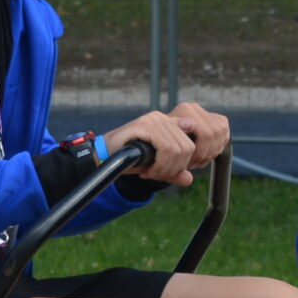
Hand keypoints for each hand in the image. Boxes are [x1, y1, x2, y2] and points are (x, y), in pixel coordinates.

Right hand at [104, 101, 229, 187]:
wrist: (105, 156)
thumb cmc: (131, 160)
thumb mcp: (157, 166)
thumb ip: (173, 171)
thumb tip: (190, 179)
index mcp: (170, 124)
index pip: (192, 145)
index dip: (184, 164)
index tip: (168, 173)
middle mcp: (163, 118)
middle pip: (187, 148)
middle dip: (174, 168)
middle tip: (157, 175)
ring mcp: (154, 119)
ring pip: (176, 150)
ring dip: (165, 169)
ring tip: (151, 173)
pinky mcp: (144, 124)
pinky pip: (165, 148)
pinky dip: (159, 165)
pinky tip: (147, 171)